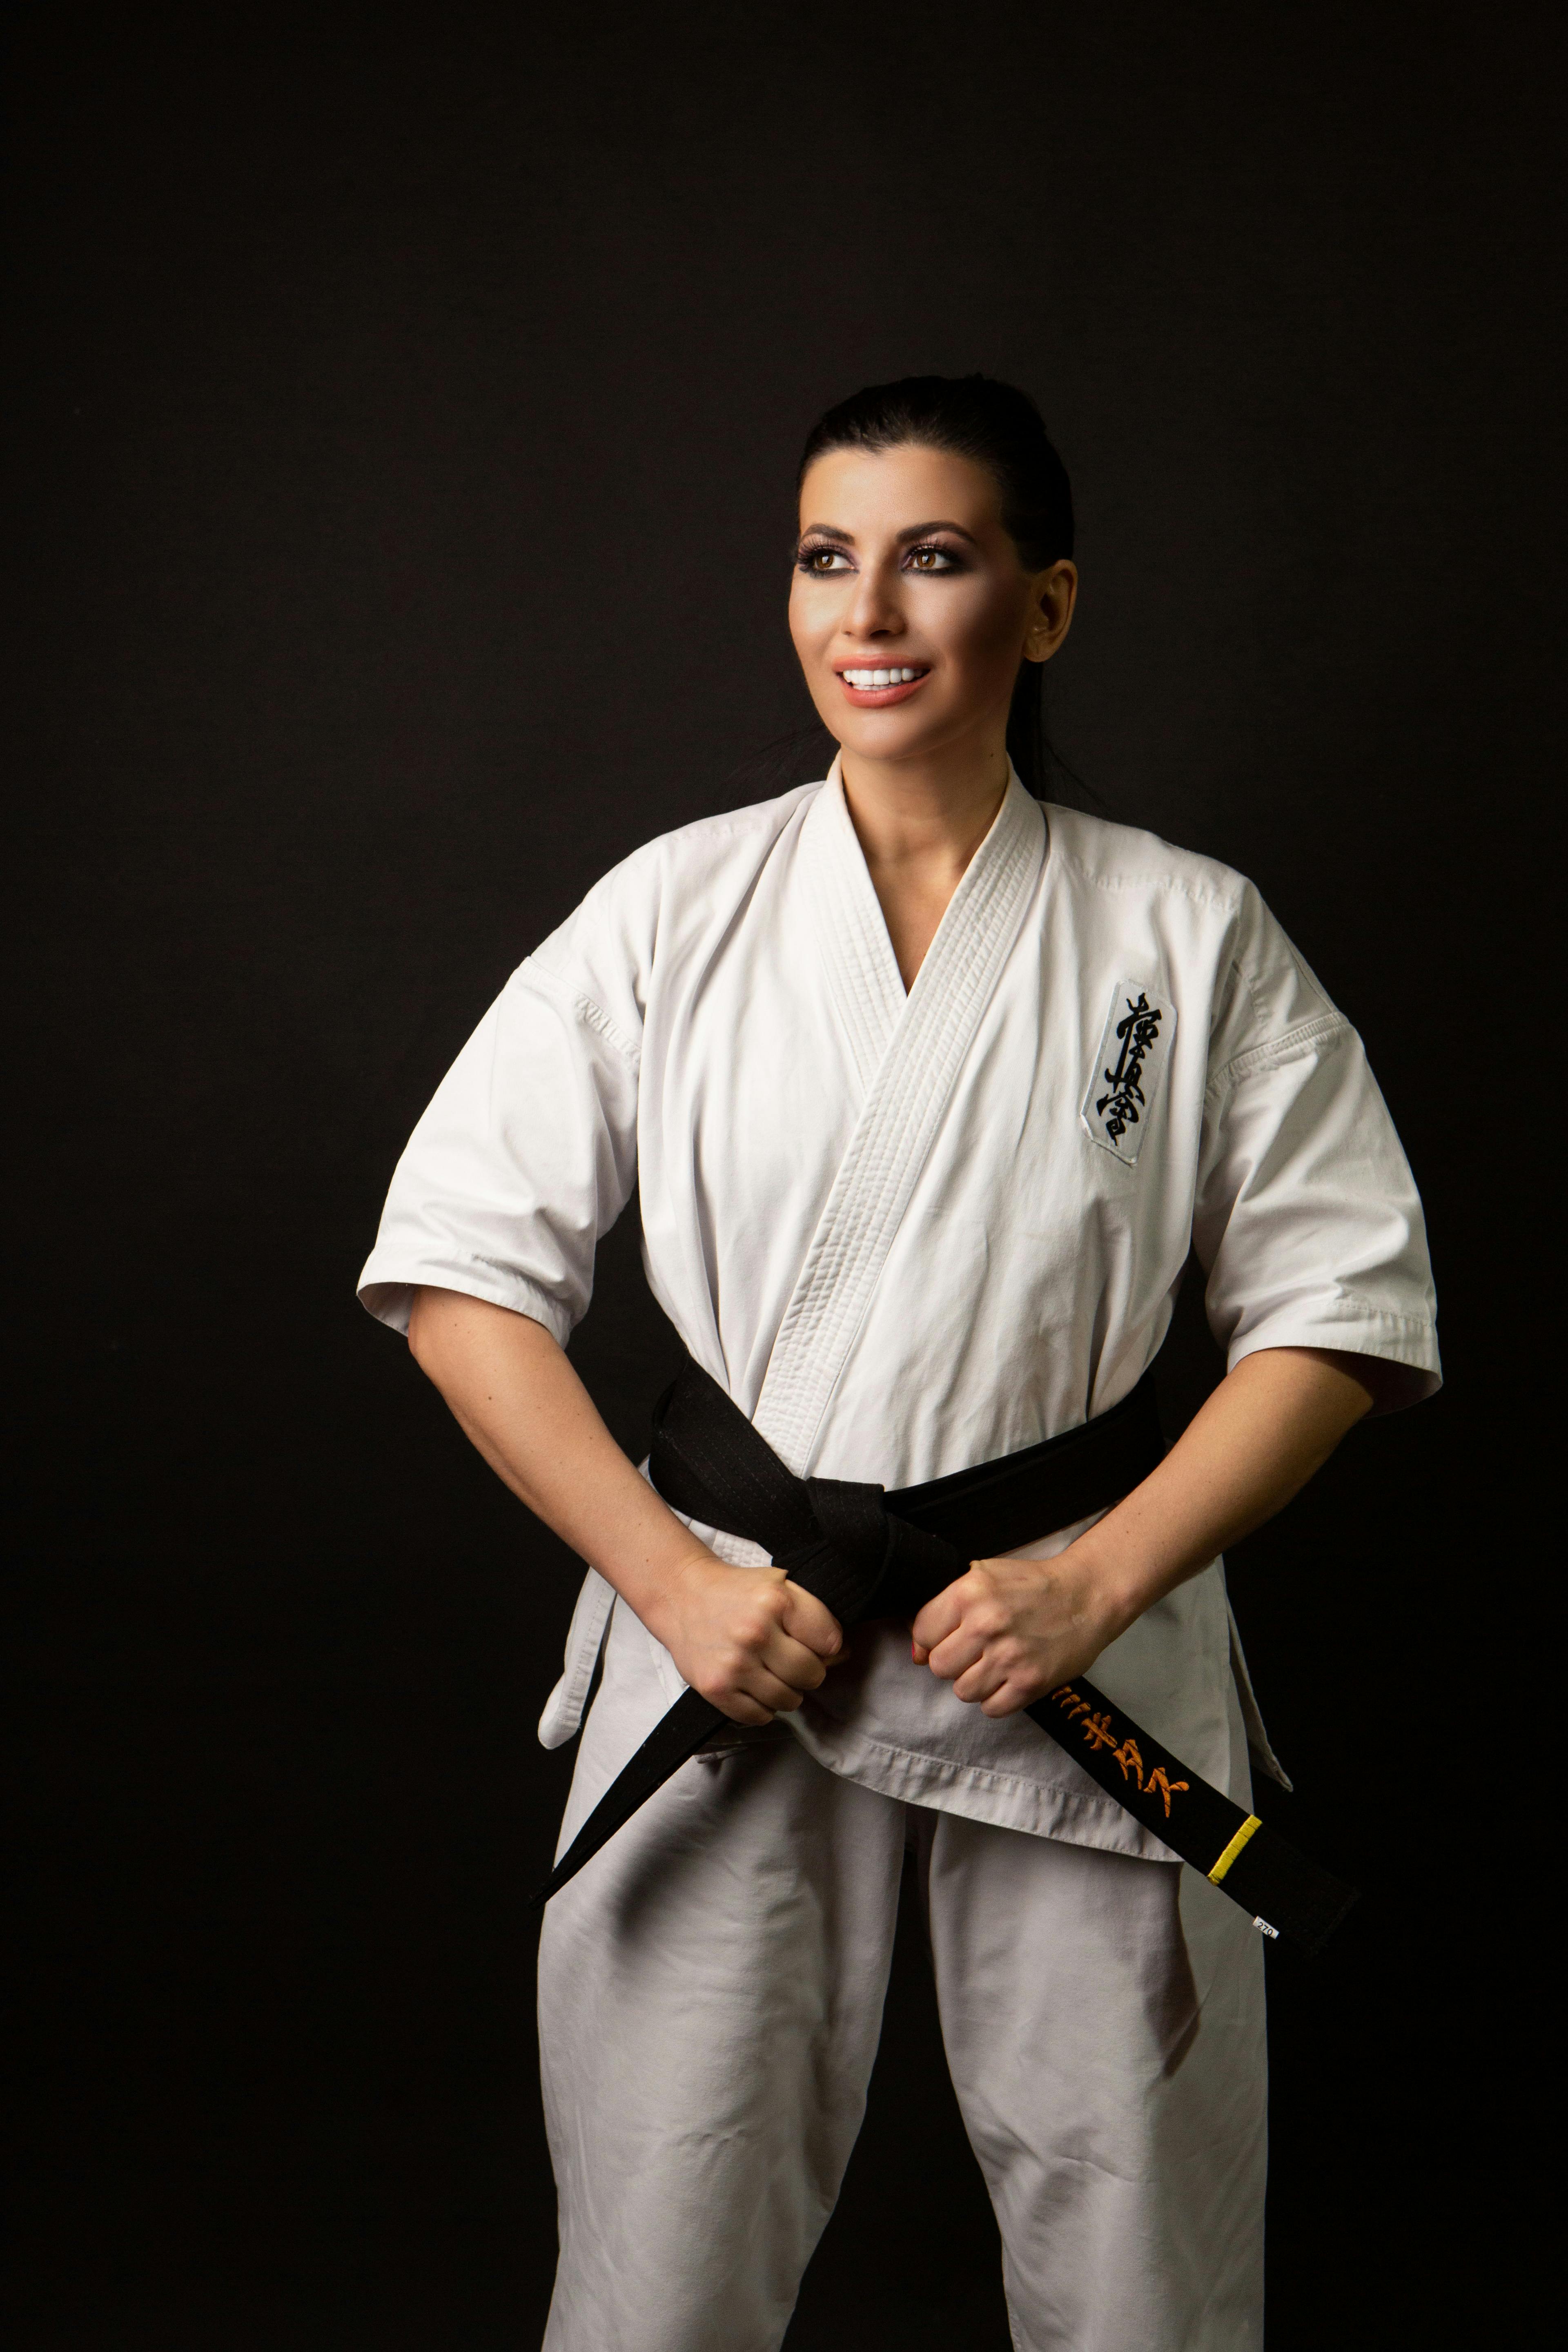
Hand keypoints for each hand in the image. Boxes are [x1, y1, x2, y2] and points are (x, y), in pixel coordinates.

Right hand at [642, 1549, 844, 1725]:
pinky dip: (762, 1706)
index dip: (826, 1645)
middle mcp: (755, 1632)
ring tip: (770, 1671)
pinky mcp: (716, 1689)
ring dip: (786, 1691)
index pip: (830, 1642)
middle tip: (790, 1659)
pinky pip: (759, 1716)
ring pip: (789, 1700)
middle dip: (808, 1670)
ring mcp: (734, 1664)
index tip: (811, 1642)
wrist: (682, 1596)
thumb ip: (814, 1615)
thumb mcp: (780, 1584)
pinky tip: (752, 1684)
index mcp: (777, 1601)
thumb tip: (842, 1654)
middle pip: (812, 1675)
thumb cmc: (737, 1591)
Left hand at [910, 1545, 1128, 1718]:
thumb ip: (946, 1607)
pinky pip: (991, 1709)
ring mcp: (1009, 1656)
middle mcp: (986, 1624)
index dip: (933, 1638)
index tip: (950, 1636)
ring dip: (975, 1682)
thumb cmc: (1033, 1586)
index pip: (922, 1632)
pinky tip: (1010, 1677)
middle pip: (939, 1666)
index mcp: (970, 1592)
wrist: (1086, 1597)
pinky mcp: (1030, 1682)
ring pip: (963, 1691)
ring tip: (996, 1663)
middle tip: (975, 1651)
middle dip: (953, 1661)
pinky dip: (997, 1698)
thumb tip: (918, 1653)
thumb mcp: (984, 1577)